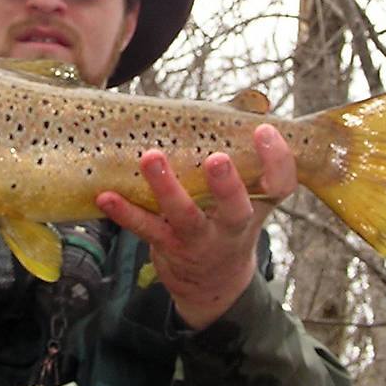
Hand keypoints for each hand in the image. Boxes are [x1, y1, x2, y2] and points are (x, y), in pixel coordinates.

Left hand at [96, 124, 295, 328]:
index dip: (278, 159)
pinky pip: (145, 229)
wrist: (213, 282)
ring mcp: (199, 240)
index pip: (280, 184)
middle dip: (227, 184)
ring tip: (151, 157)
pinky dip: (124, 213)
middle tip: (217, 159)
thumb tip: (256, 103)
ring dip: (166, 188)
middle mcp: (231, 226)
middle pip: (235, 208)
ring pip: (184, 216)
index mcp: (257, 205)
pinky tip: (106, 196)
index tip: (264, 130)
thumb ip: (245, 151)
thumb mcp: (247, 192)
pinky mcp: (168, 247)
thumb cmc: (227, 217)